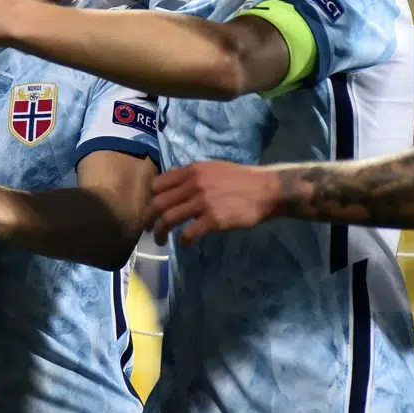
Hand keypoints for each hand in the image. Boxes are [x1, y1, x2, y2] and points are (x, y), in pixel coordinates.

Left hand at [149, 160, 281, 245]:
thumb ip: (191, 174)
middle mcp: (193, 184)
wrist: (265, 190)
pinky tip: (185, 244)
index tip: (152, 209)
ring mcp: (202, 202)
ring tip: (160, 240)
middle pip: (158, 203)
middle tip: (148, 228)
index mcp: (191, 171)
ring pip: (168, 218)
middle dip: (149, 218)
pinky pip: (189, 233)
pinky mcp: (213, 219)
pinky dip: (183, 241)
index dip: (150, 199)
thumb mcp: (212, 168)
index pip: (158, 184)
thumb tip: (171, 178)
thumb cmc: (240, 179)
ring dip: (160, 232)